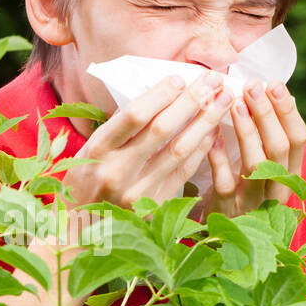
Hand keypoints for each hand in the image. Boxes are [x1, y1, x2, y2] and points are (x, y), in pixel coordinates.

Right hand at [63, 72, 233, 209]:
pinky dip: (201, 149)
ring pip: (179, 150)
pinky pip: (184, 172)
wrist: (82, 228)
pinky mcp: (154, 207)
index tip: (179, 77)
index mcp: (97, 150)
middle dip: (191, 100)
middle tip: (212, 80)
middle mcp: (117, 172)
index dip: (160, 94)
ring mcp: (137, 192)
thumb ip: (120, 126)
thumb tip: (160, 94)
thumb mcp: (91, 149)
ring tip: (223, 100)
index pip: (134, 115)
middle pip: (162, 129)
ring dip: (205, 122)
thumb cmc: (87, 180)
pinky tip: (213, 131)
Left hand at [203, 80, 305, 217]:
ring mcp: (253, 202)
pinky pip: (224, 181)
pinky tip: (212, 135)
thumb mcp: (261, 166)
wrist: (222, 237)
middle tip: (253, 87)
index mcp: (290, 175)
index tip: (274, 84)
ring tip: (235, 103)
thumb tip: (266, 92)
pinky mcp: (227, 211)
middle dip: (267, 114)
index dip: (287, 110)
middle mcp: (277, 189)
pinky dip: (218, 157)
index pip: (298, 139)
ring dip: (246, 130)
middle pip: (279, 148)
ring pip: (256, 165)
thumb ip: (266, 137)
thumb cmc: (242, 189)